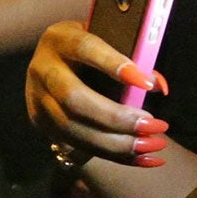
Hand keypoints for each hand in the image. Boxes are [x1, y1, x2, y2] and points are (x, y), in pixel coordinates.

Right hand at [25, 21, 169, 164]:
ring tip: (152, 145)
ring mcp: (38, 100)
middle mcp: (43, 69)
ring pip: (73, 129)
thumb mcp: (106, 40)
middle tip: (154, 125)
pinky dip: (114, 156)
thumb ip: (132, 56)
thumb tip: (158, 85)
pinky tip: (143, 159)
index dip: (114, 65)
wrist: (54, 62)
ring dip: (117, 143)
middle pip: (74, 99)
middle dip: (116, 118)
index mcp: (60, 38)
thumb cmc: (90, 50)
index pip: (85, 49)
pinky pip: (77, 147)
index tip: (147, 83)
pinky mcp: (42, 124)